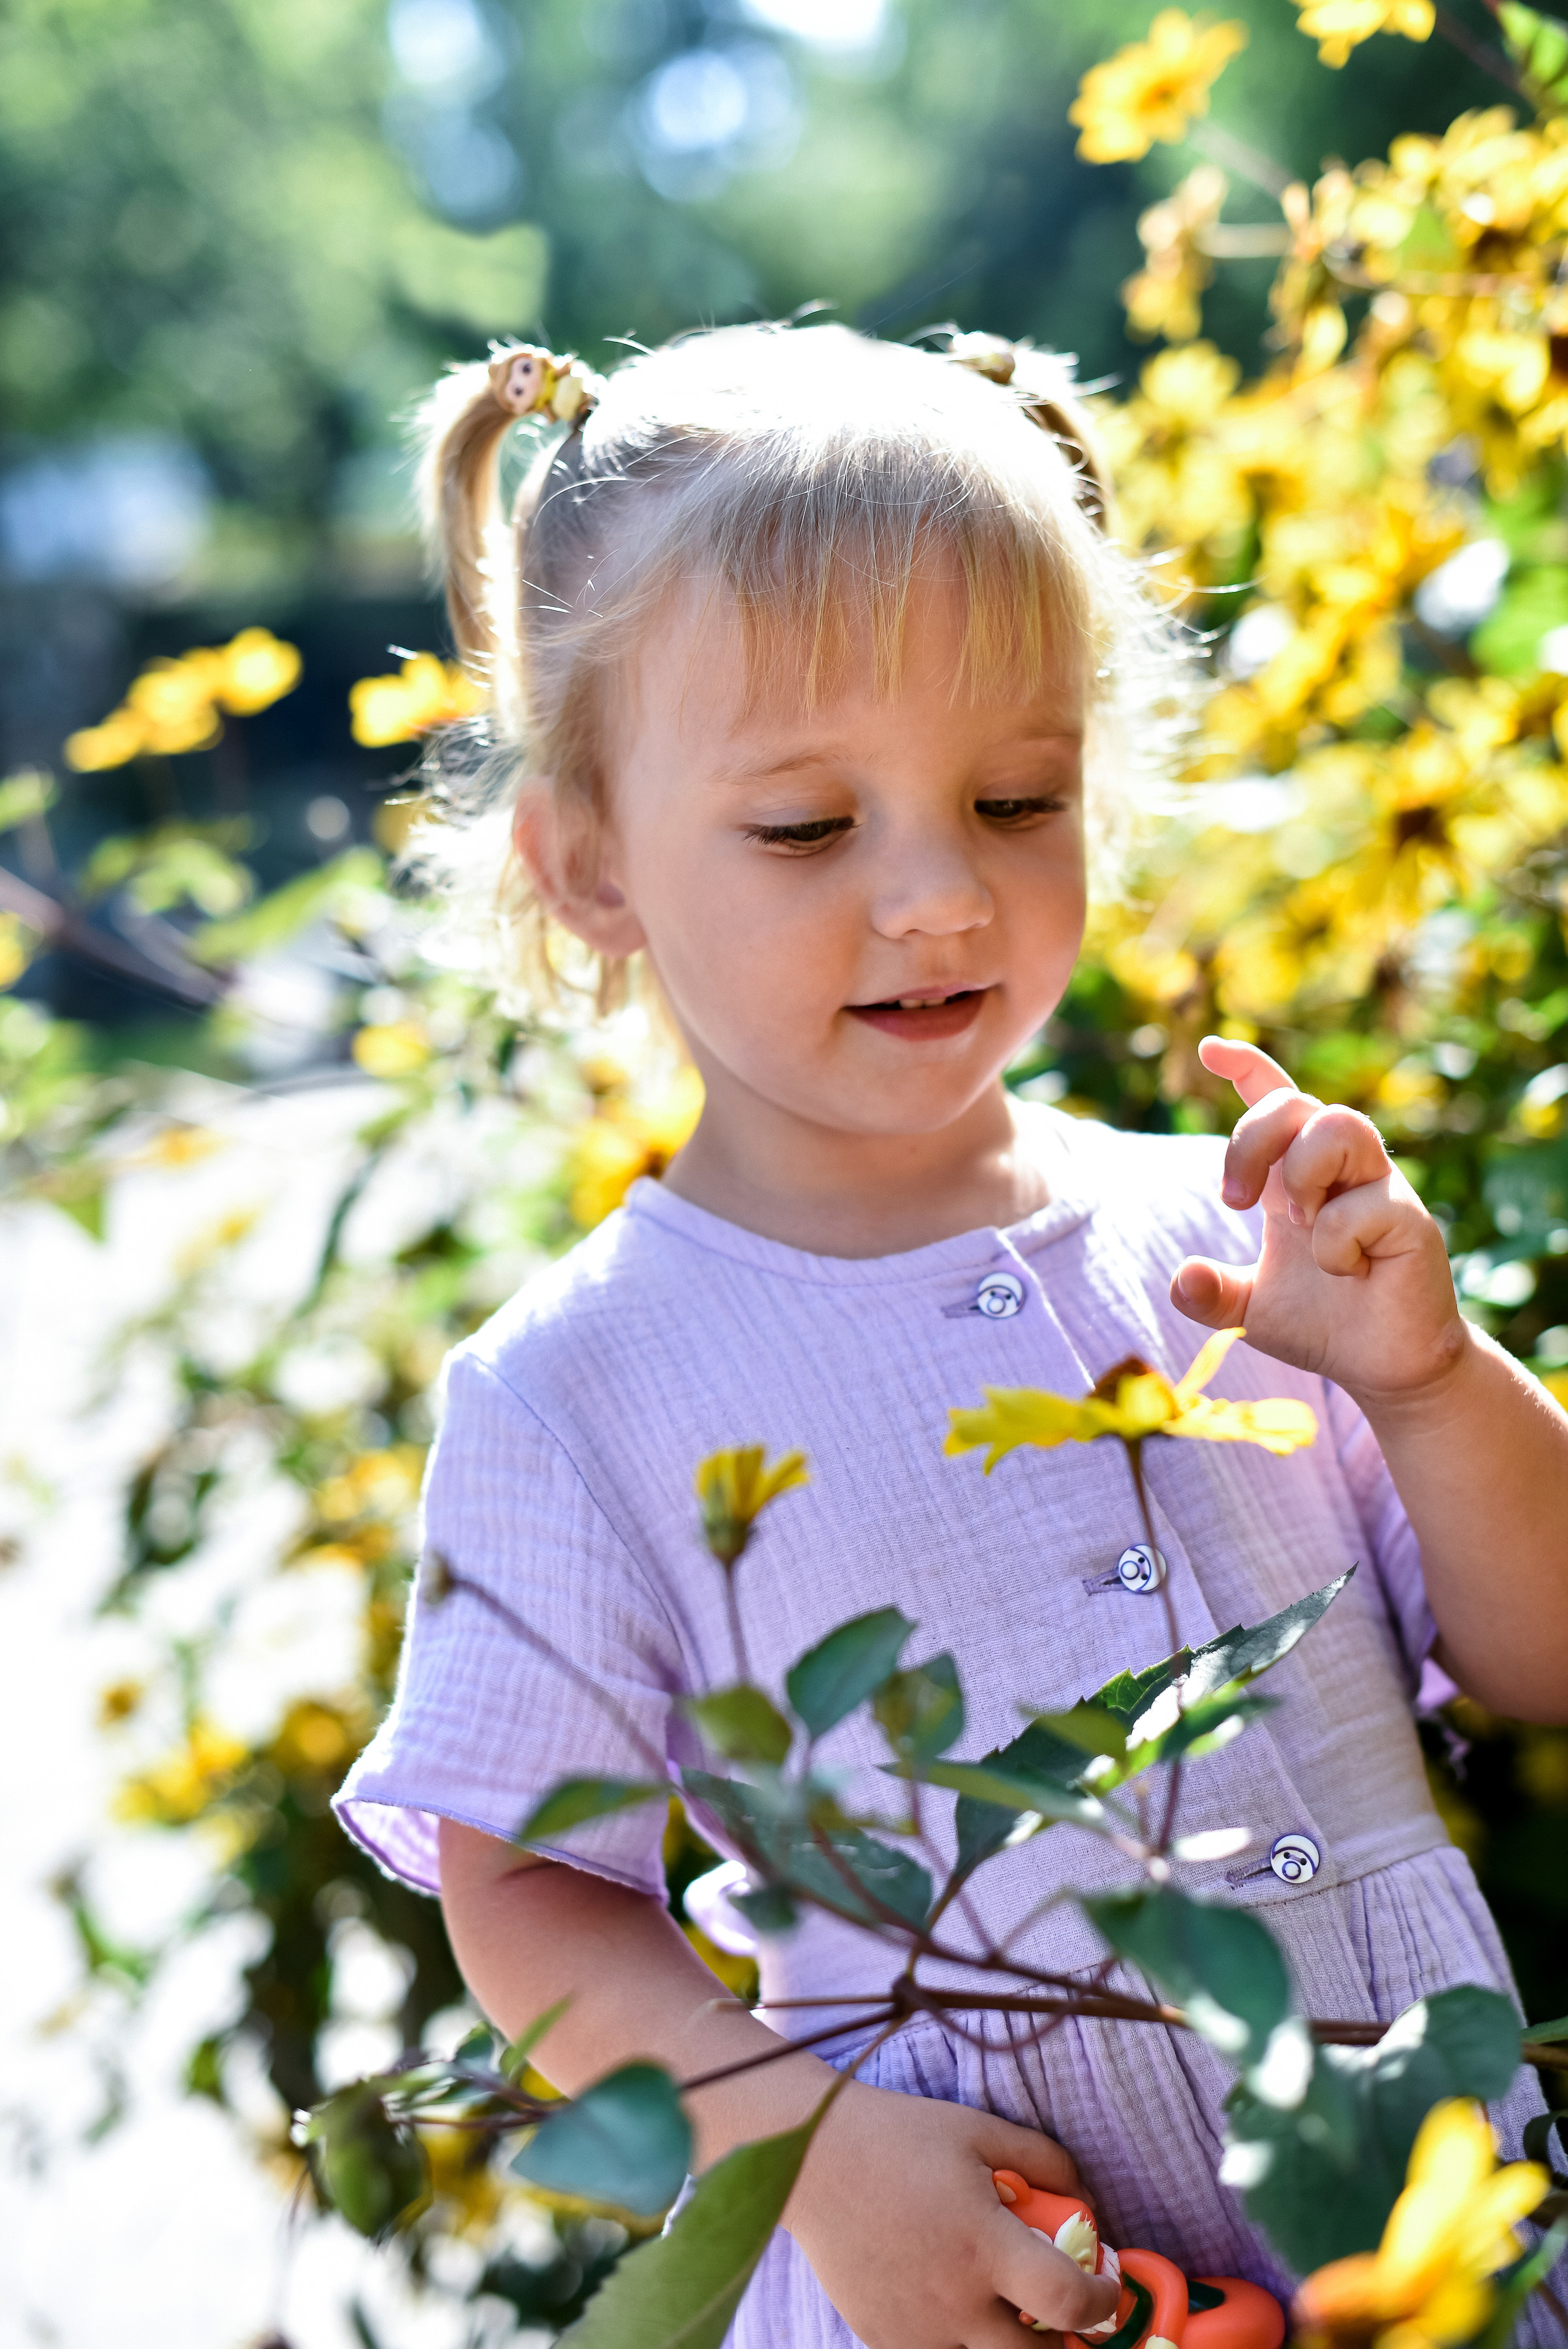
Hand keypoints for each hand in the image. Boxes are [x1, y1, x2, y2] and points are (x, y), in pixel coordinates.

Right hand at [785, 2078, 1119, 2347]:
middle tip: (1051, 2302)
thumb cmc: (900, 2137)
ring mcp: (917, 2328)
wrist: (814, 2159)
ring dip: (1003, 2340)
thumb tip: (1089, 2203)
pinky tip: (944, 2292)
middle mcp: (954, 2301)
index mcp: (983, 2246)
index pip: (1068, 2304)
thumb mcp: (980, 2130)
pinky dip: (955, 2337)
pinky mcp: (882, 2339)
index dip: (1102, 2303)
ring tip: (993, 2295)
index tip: (1104, 2286)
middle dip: (1058, 2338)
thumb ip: (1046, 2162)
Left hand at [1169, 1037, 1467, 1407]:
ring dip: (1302, 1173)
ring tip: (1301, 1225)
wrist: (1383, 1367)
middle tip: (1234, 1201)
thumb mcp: (1249, 1311)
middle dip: (1250, 1138)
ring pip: (1340, 1124)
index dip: (1247, 1067)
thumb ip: (1209, 1296)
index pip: (1276, 1101)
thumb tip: (1181, 1278)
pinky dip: (1336, 1245)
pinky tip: (1350, 1272)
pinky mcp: (1410, 1219)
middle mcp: (1338, 1171)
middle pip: (1296, 1102)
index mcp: (1297, 1177)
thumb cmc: (1323, 1324)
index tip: (1210, 1049)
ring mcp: (1378, 1188)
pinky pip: (1363, 1206)